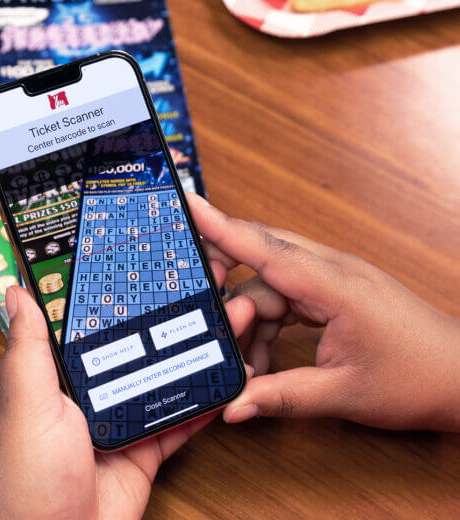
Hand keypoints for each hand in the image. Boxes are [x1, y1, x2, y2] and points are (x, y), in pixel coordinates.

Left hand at [0, 283, 255, 519]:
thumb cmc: (22, 480)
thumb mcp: (24, 403)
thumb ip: (28, 348)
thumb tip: (16, 290)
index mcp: (53, 374)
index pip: (87, 320)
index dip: (116, 290)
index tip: (147, 258)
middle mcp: (87, 394)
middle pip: (135, 344)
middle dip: (169, 315)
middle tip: (204, 283)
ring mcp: (119, 423)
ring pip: (163, 377)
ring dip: (194, 350)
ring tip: (226, 317)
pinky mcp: (144, 453)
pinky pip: (179, 421)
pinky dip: (205, 401)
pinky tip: (228, 375)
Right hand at [187, 194, 459, 431]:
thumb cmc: (419, 379)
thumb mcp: (344, 394)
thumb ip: (281, 397)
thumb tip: (233, 405)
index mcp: (336, 286)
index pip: (266, 250)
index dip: (223, 228)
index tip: (190, 206)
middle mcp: (333, 271)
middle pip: (261, 255)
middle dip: (224, 276)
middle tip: (196, 306)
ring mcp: (334, 279)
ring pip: (269, 282)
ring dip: (249, 319)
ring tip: (247, 364)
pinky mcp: (335, 291)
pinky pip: (285, 295)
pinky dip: (267, 323)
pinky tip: (263, 357)